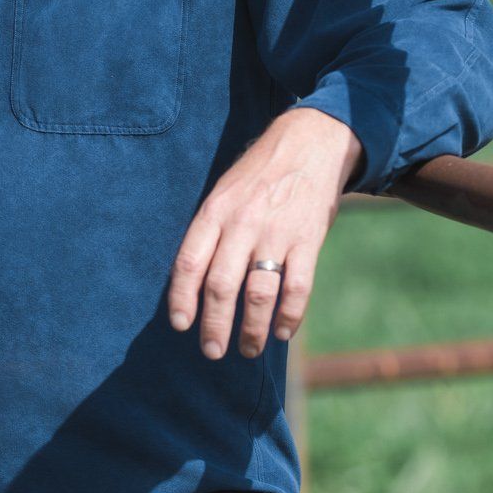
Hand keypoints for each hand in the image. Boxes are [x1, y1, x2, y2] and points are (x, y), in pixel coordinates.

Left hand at [168, 107, 361, 360]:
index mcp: (215, 211)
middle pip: (221, 285)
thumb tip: (194, 284)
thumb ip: (211, 232)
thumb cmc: (259, 175)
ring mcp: (277, 232)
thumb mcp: (224, 192)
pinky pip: (297, 287)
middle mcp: (242, 223)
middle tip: (212, 351)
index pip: (189, 262)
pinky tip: (281, 332)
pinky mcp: (308, 239)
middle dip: (214, 325)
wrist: (310, 142)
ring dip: (251, 329)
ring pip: (259, 293)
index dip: (182, 298)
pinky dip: (289, 316)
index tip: (181, 326)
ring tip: (248, 349)